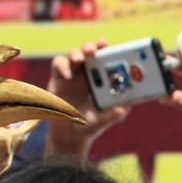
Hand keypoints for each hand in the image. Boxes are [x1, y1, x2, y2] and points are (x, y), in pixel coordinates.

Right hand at [45, 41, 130, 157]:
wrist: (68, 135)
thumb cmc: (89, 125)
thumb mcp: (102, 121)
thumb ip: (112, 115)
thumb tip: (123, 109)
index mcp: (103, 81)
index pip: (107, 61)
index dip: (111, 52)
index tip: (115, 49)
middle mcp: (89, 74)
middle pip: (91, 52)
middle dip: (94, 47)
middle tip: (96, 49)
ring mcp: (73, 74)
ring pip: (75, 54)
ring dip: (78, 53)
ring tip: (80, 59)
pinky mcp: (58, 78)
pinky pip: (59, 64)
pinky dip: (63, 66)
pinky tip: (67, 75)